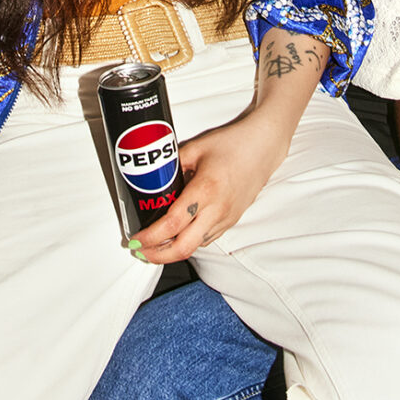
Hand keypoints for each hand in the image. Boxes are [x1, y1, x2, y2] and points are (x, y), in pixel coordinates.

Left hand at [130, 109, 290, 265]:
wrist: (263, 147)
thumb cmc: (232, 144)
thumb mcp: (195, 148)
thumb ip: (172, 164)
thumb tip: (152, 176)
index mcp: (205, 190)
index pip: (172, 224)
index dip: (150, 236)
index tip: (136, 238)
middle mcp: (217, 209)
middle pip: (184, 248)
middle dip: (158, 255)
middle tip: (140, 250)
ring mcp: (226, 218)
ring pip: (196, 247)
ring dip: (173, 251)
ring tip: (154, 244)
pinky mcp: (232, 220)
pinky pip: (207, 239)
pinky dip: (189, 242)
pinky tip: (177, 236)